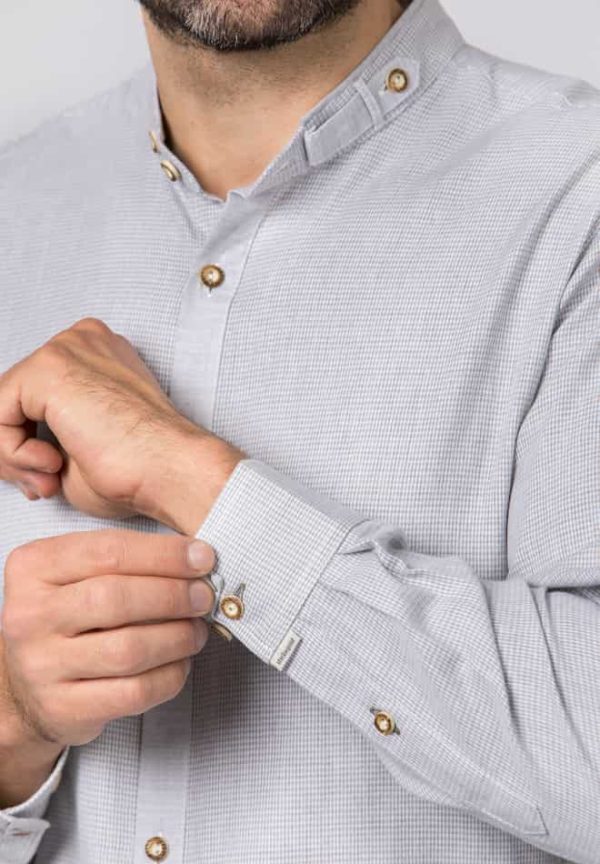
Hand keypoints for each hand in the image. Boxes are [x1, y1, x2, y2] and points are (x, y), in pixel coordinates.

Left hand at [0, 318, 243, 530]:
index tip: (50, 476)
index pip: (31, 395)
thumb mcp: (76, 451)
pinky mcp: (48, 367)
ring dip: (14, 455)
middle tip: (45, 483)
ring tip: (51, 477)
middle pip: (13, 396)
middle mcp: (81, 341)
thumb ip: (43, 438)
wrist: (170, 469)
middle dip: (16, 448)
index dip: (29, 441)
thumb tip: (9, 454)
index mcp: (95, 355)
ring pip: (0, 404)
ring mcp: (65, 348)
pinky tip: (52, 462)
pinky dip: (12, 450)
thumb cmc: (140, 469)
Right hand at [0, 529, 215, 748]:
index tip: (203, 557)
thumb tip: (195, 558)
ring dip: (177, 637)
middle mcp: (28, 616)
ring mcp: (41, 666)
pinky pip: (132, 692)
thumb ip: (127, 560)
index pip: (108, 551)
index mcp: (33, 568)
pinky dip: (170, 676)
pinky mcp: (62, 708)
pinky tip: (180, 663)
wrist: (27, 685)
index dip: (164, 554)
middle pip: (116, 598)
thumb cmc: (68, 617)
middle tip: (204, 596)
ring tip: (196, 631)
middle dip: (174, 595)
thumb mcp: (78, 574)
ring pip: (128, 649)